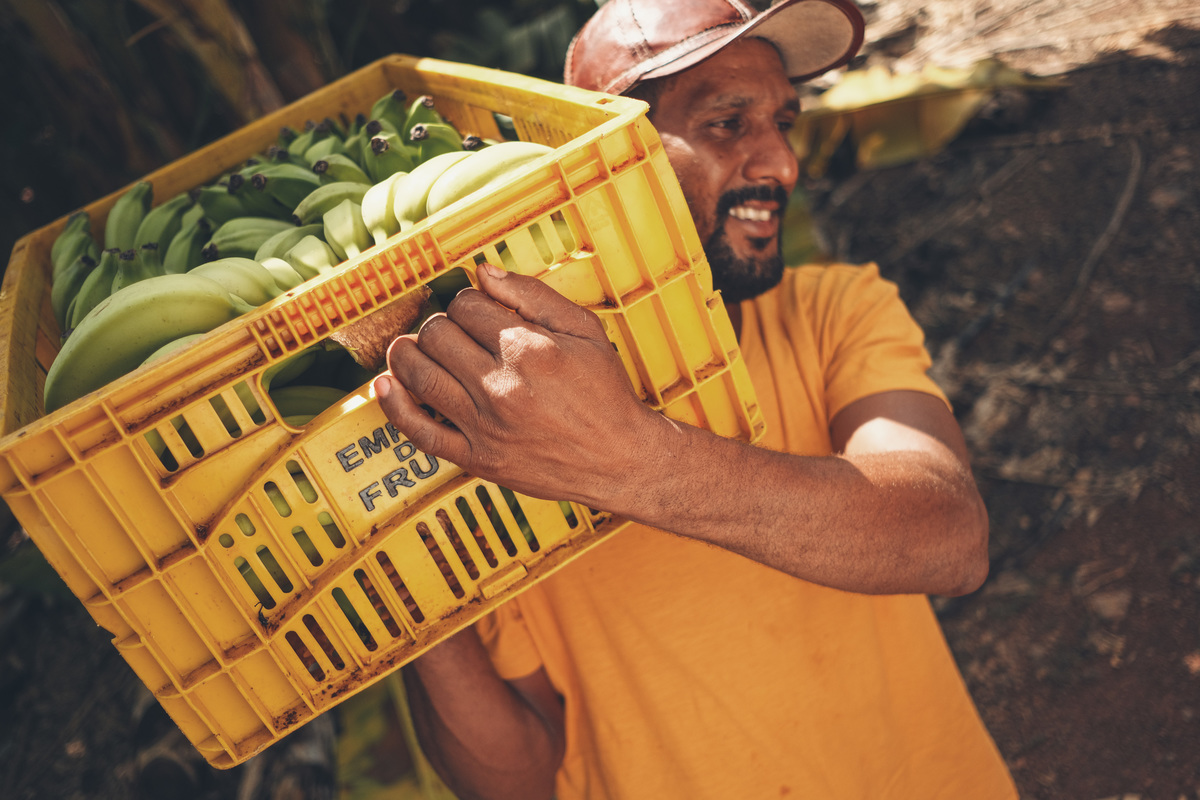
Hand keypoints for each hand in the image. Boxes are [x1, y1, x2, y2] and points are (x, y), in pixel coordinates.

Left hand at [373, 264, 663, 505]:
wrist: (621, 460)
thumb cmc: (606, 394)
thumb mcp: (584, 330)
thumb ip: (533, 295)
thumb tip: (483, 272)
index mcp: (528, 350)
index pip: (466, 307)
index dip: (465, 301)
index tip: (473, 310)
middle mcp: (501, 387)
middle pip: (437, 336)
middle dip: (438, 325)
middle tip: (449, 331)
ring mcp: (485, 426)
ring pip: (419, 376)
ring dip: (405, 354)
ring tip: (408, 347)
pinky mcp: (477, 459)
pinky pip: (419, 431)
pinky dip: (394, 406)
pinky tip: (385, 386)